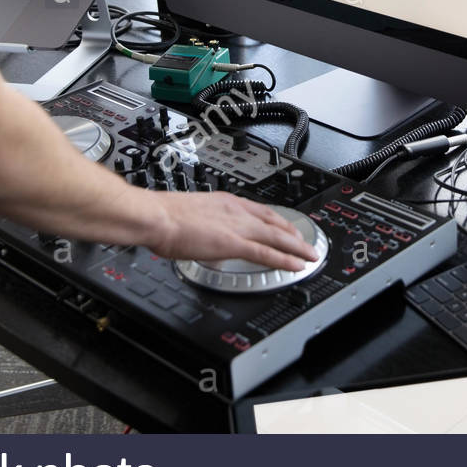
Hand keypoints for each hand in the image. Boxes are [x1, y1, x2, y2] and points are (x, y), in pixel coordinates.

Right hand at [147, 190, 319, 270]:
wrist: (156, 216)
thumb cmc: (164, 216)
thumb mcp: (193, 213)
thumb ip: (205, 222)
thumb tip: (205, 232)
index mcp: (226, 202)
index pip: (261, 211)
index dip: (278, 221)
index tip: (288, 227)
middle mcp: (236, 211)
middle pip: (275, 223)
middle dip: (294, 234)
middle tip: (307, 243)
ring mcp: (237, 227)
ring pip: (276, 238)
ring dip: (297, 247)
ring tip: (310, 255)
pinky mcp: (233, 244)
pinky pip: (266, 254)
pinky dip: (284, 260)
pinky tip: (296, 265)